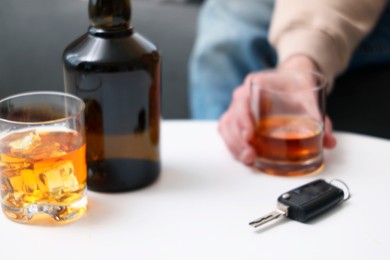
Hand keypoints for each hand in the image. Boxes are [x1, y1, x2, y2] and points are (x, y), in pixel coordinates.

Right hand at [218, 55, 335, 164]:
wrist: (293, 80)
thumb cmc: (297, 85)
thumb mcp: (310, 98)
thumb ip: (321, 119)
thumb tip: (329, 142)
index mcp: (257, 83)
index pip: (242, 99)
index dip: (243, 118)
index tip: (249, 134)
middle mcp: (243, 95)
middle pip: (231, 118)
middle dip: (237, 140)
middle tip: (250, 155)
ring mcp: (238, 108)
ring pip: (226, 127)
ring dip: (234, 146)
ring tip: (248, 159)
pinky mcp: (238, 119)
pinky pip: (228, 132)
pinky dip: (233, 146)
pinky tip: (244, 156)